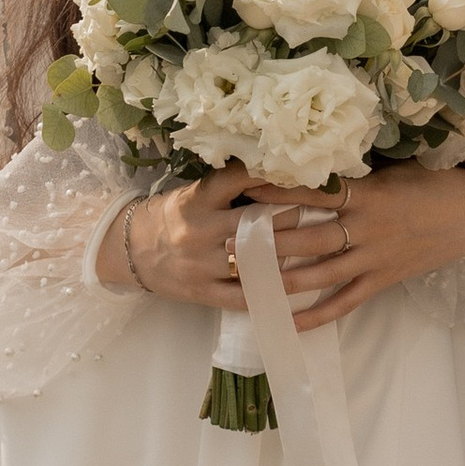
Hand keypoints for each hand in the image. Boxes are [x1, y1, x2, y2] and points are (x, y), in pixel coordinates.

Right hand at [92, 167, 348, 306]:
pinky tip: (305, 293)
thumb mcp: (195, 192)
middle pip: (258, 222)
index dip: (276, 174)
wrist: (129, 251)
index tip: (310, 169)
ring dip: (296, 256)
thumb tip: (282, 171)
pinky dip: (275, 294)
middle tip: (335, 214)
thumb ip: (231, 186)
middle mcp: (199, 230)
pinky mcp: (204, 293)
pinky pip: (246, 296)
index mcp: (197, 199)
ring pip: (257, 261)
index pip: (239, 179)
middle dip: (298, 218)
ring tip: (330, 250)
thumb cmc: (171, 215)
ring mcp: (202, 265)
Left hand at [238, 163, 464, 331]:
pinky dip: (314, 314)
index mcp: (366, 194)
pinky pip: (342, 303)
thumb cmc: (433, 182)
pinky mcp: (382, 281)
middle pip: (305, 238)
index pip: (311, 193)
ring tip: (243, 281)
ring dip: (278, 278)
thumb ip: (353, 175)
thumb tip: (309, 167)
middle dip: (264, 243)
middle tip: (224, 245)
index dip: (275, 192)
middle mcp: (365, 228)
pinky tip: (285, 320)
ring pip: (317, 273)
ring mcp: (373, 258)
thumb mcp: (391, 170)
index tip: (241, 191)